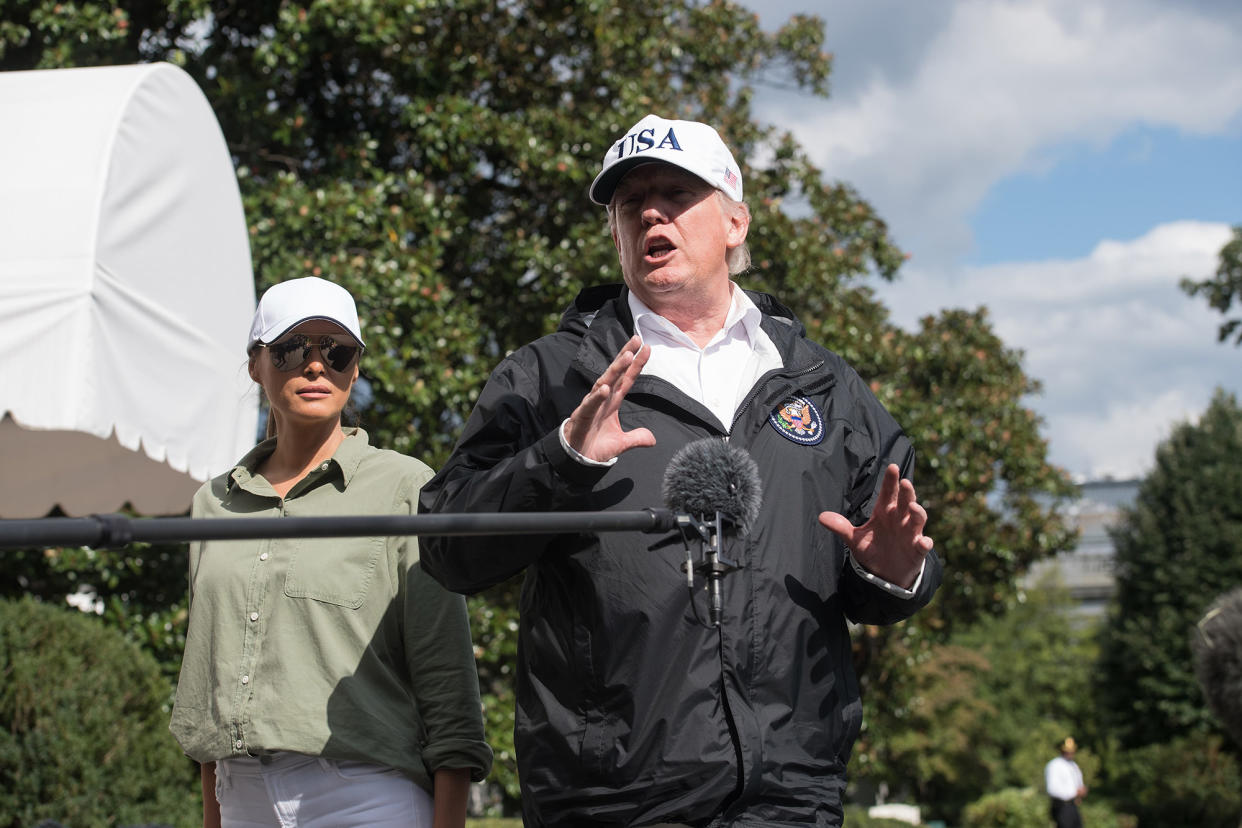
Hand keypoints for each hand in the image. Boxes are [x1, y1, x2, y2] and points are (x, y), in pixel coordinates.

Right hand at [563, 335, 655, 461]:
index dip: (636, 365)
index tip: (647, 348)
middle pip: (615, 374)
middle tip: (636, 340)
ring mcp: (591, 407)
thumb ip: (636, 438)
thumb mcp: (621, 444)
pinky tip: (605, 388)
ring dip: (614, 370)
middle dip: (625, 357)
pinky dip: (596, 397)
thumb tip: (653, 440)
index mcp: (612, 403)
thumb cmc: (595, 447)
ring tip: (627, 357)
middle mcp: (602, 400)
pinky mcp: (581, 418)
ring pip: (603, 384)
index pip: (626, 380)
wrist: (576, 461)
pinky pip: (589, 406)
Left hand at [818, 463, 932, 588]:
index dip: (890, 480)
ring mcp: (910, 533)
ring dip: (918, 512)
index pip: (888, 493)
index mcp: (884, 512)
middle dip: (906, 492)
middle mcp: (900, 519)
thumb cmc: (872, 549)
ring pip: (918, 519)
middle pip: (905, 501)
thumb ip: (840, 527)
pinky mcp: (917, 549)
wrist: (885, 574)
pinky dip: (925, 543)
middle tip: (904, 482)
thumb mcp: (854, 539)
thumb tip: (821, 517)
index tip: (893, 467)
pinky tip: (923, 542)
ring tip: (913, 507)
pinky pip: (923, 544)